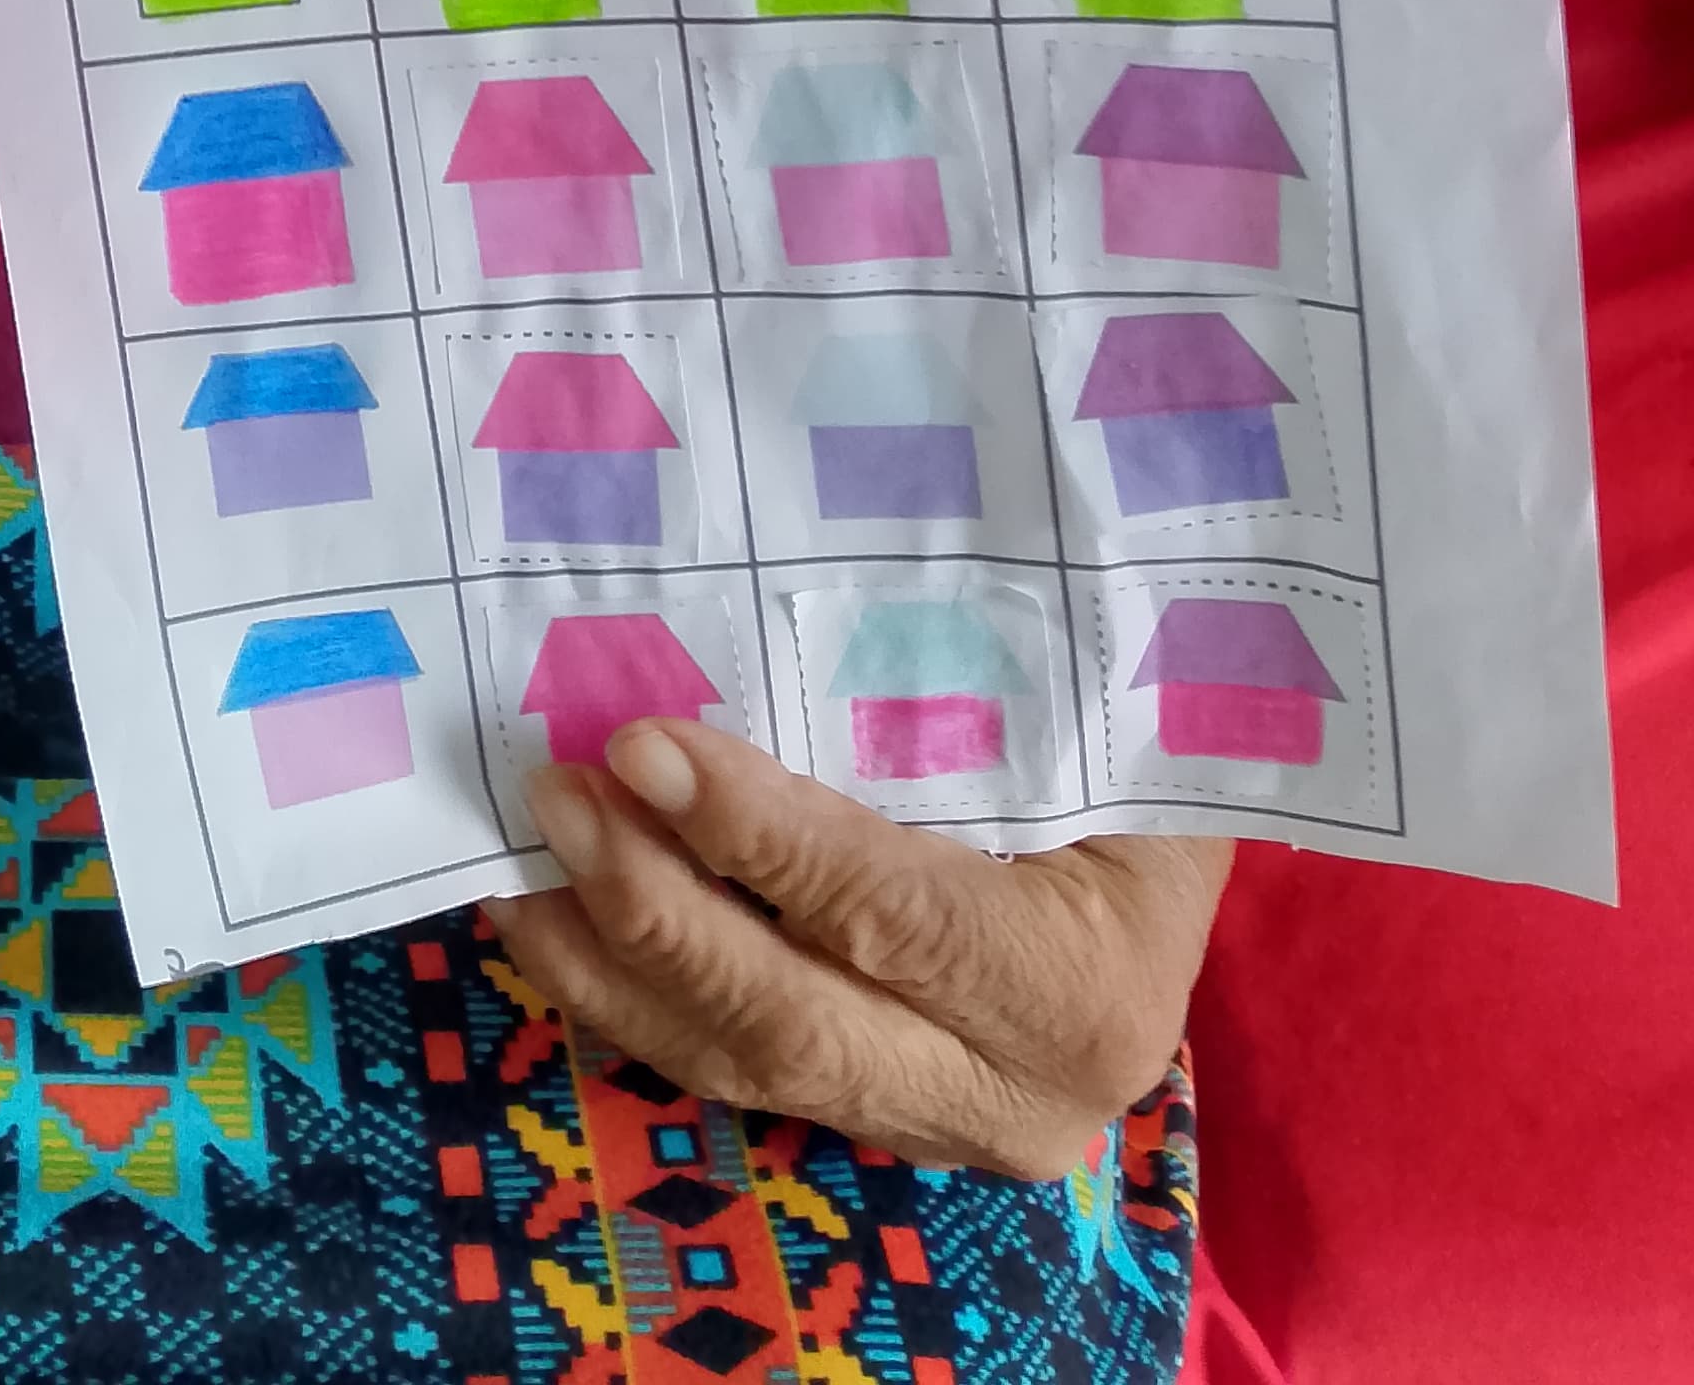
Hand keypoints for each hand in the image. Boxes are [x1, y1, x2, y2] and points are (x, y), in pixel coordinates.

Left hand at [487, 719, 1228, 1179]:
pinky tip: (553, 921)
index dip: (763, 840)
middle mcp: (1014, 1093)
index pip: (896, 919)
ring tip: (518, 859)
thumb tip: (843, 570)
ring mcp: (936, 1124)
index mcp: (1086, 985)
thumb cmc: (1137, 759)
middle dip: (656, 911)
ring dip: (614, 962)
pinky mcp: (873, 1120)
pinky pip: (732, 1069)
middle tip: (556, 791)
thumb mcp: (1108, 719)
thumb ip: (998, 683)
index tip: (646, 747)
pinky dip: (633, 996)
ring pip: (744, 1064)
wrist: (1174, 884)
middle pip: (799, 1022)